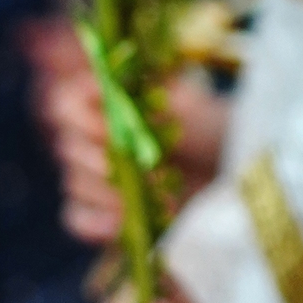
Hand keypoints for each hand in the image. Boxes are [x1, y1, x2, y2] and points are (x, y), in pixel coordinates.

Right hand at [24, 15, 228, 243]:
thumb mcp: (188, 106)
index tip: (109, 129)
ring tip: (149, 197)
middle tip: (133, 169)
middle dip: (100, 159)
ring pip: (74, 182)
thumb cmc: (213, 128)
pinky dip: (96, 222)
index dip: (80, 116)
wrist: (237, 170)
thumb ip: (149, 95)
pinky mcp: (102, 210)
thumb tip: (114, 79)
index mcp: (109, 100)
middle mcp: (94, 134)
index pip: (65, 102)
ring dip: (109, 192)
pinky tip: (123, 224)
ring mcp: (95, 174)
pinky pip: (76, 216)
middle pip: (67, 145)